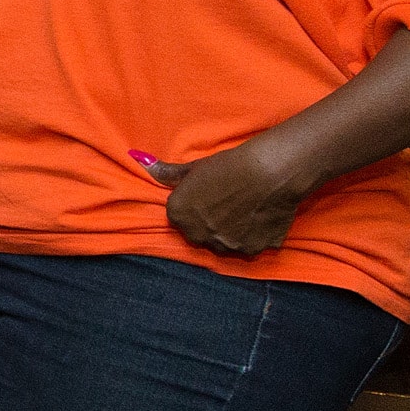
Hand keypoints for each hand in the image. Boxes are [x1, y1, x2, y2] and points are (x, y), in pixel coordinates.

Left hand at [138, 136, 315, 255]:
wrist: (269, 172)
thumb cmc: (229, 166)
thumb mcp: (194, 167)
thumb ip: (168, 173)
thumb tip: (140, 160)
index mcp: (179, 216)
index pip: (180, 217)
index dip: (195, 206)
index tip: (208, 195)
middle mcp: (199, 236)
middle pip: (201, 235)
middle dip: (210, 224)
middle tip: (227, 203)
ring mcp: (227, 247)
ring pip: (226, 244)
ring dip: (232, 233)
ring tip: (246, 209)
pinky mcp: (254, 250)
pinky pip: (252, 245)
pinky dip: (256, 235)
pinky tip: (262, 215)